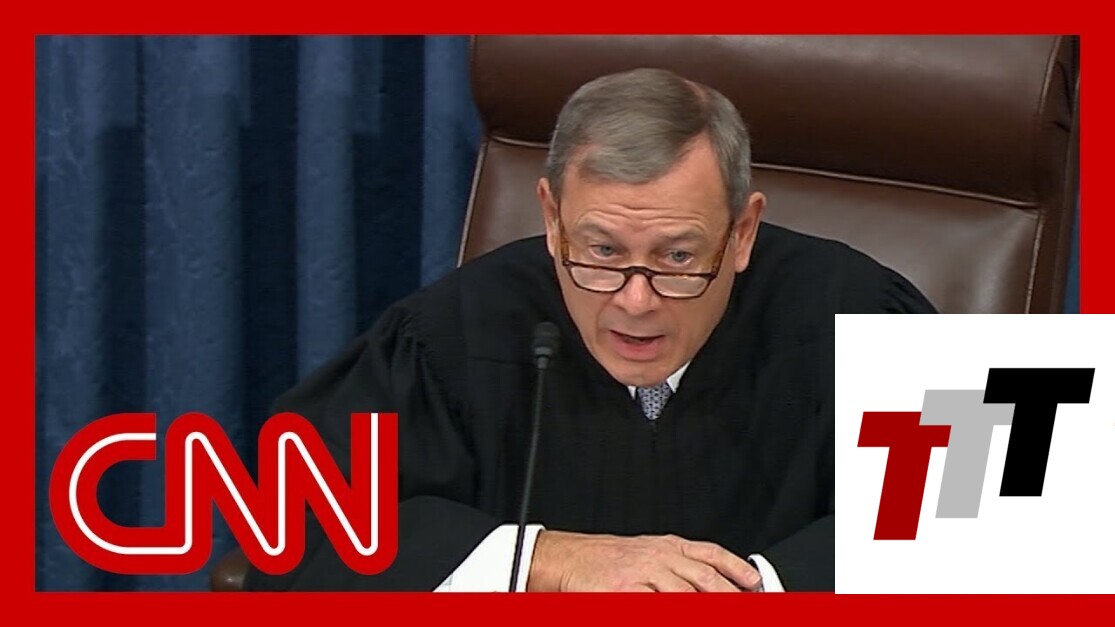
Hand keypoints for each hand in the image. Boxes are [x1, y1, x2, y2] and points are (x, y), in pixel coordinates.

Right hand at [526, 530, 762, 591]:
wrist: (567, 559)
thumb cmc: (607, 560)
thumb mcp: (648, 554)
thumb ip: (680, 566)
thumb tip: (715, 582)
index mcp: (668, 546)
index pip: (712, 554)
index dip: (738, 569)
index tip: (756, 584)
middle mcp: (660, 557)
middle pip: (706, 579)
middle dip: (731, 598)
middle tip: (747, 608)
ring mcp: (643, 574)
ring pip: (686, 595)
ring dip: (707, 608)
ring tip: (723, 614)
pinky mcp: (626, 593)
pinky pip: (656, 606)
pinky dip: (672, 611)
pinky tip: (679, 614)